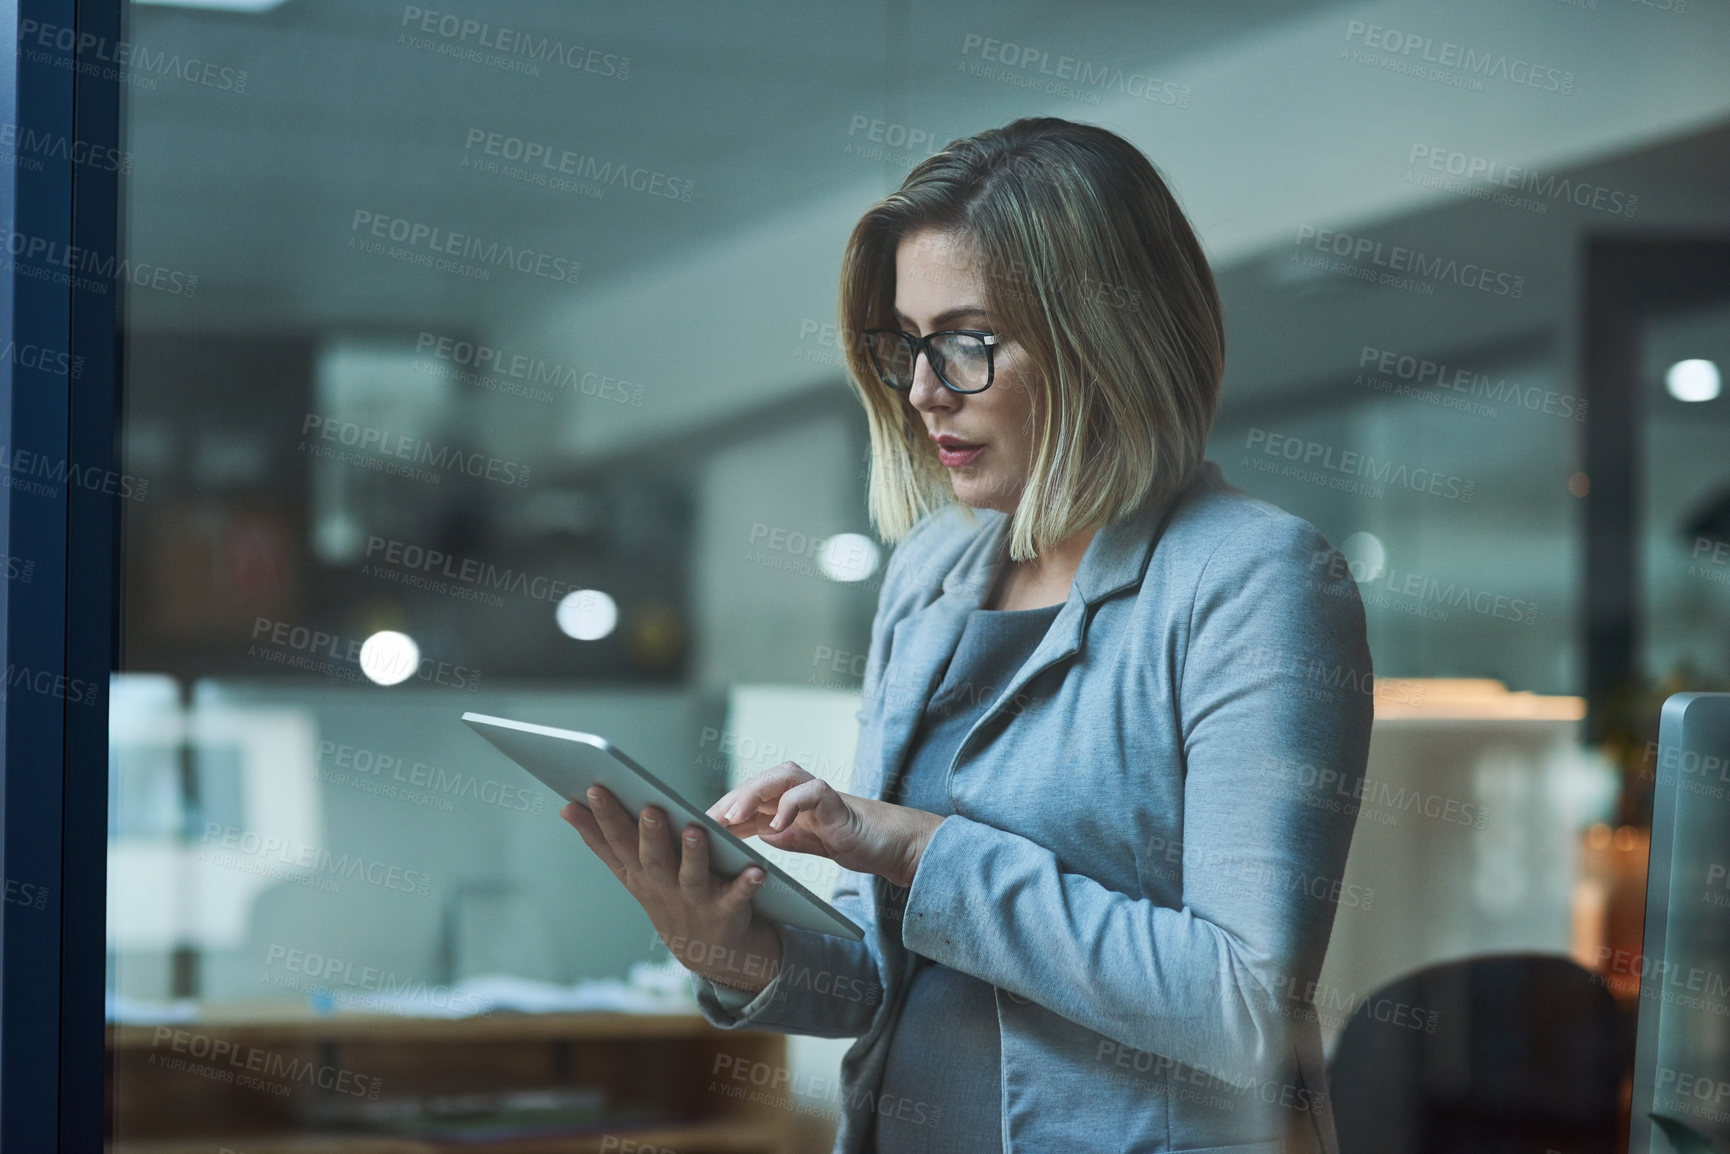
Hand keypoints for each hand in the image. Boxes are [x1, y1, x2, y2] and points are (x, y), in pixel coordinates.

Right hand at [562, 786, 782, 993]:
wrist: (705, 951)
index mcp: (638, 872)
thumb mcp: (630, 872)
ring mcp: (695, 901)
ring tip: (695, 829)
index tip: (595, 787)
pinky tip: (756, 870)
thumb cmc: (664, 896)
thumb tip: (565, 806)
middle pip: (654, 858)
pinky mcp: (727, 912)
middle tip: (651, 807)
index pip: (618, 841)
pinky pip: (738, 897)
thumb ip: (600, 841)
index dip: (605, 816)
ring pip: (693, 876)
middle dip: (651, 834)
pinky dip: (746, 885)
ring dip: (694, 854)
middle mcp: (663, 887)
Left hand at [706, 761, 943, 888]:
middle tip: (706, 819)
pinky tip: (774, 825)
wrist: (895, 846)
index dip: (723, 811)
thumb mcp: (811, 844)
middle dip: (730, 799)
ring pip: (780, 778)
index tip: (697, 827)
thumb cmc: (855, 842)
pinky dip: (790, 805)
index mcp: (792, 802)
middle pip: (758, 783)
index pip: (750, 800)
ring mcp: (819, 791)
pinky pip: (810, 793)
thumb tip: (759, 834)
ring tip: (733, 816)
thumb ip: (787, 836)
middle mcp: (802, 791)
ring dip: (753, 794)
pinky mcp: (837, 800)